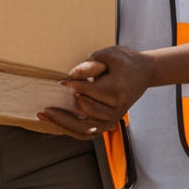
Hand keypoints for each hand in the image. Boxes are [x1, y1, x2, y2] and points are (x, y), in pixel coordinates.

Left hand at [39, 45, 154, 139]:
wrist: (143, 72)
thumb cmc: (125, 62)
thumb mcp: (109, 55)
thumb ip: (90, 65)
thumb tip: (71, 75)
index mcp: (118, 91)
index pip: (90, 91)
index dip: (73, 86)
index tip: (59, 83)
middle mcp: (117, 109)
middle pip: (86, 114)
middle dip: (64, 113)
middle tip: (46, 108)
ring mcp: (113, 118)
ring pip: (85, 128)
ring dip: (63, 124)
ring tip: (45, 117)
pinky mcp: (109, 123)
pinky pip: (88, 132)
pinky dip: (71, 130)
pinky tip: (57, 124)